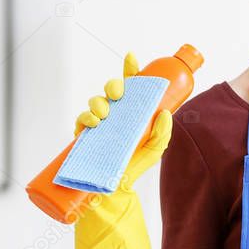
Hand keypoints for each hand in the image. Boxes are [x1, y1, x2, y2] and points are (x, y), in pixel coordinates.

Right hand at [73, 51, 173, 191]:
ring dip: (98, 103)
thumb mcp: (154, 150)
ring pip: (95, 102)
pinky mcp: (84, 135)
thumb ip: (162, 134)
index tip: (131, 58)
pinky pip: (81, 120)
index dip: (130, 69)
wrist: (114, 190)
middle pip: (111, 90)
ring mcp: (98, 123)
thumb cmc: (134, 166)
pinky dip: (85, 118)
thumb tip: (167, 114)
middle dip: (113, 86)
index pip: (131, 86)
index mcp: (131, 112)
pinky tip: (93, 123)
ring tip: (104, 115)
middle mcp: (114, 114)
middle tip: (119, 94)